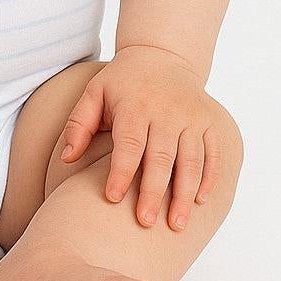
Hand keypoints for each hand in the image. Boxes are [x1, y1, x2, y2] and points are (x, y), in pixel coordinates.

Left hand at [58, 46, 225, 231]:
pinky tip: (200, 202)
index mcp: (135, 105)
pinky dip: (210, 178)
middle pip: (161, 157)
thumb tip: (66, 159)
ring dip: (184, 194)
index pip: (128, 144)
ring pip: (190, 160)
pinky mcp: (210, 121)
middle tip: (144, 222)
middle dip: (153, 192)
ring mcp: (191, 116)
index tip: (112, 198)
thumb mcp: (94, 93)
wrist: (162, 55)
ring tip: (176, 225)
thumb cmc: (122, 82)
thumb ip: (78, 125)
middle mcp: (166, 111)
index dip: (120, 171)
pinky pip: (213, 153)